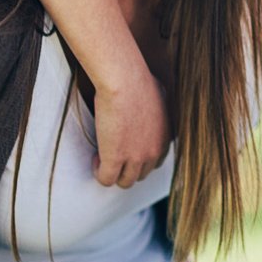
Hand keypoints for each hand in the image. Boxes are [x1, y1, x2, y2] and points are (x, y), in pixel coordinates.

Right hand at [93, 67, 169, 188]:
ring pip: (125, 181)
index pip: (155, 162)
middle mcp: (154, 151)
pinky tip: (95, 158)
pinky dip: (99, 172)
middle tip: (113, 153)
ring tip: (102, 157)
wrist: (124, 80)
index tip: (127, 149)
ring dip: (113, 172)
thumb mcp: (159, 98)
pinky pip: (106, 179)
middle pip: (140, 174)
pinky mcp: (115, 159)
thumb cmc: (138, 81)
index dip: (139, 158)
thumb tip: (153, 107)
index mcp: (165, 138)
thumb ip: (158, 111)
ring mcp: (136, 158)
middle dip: (126, 167)